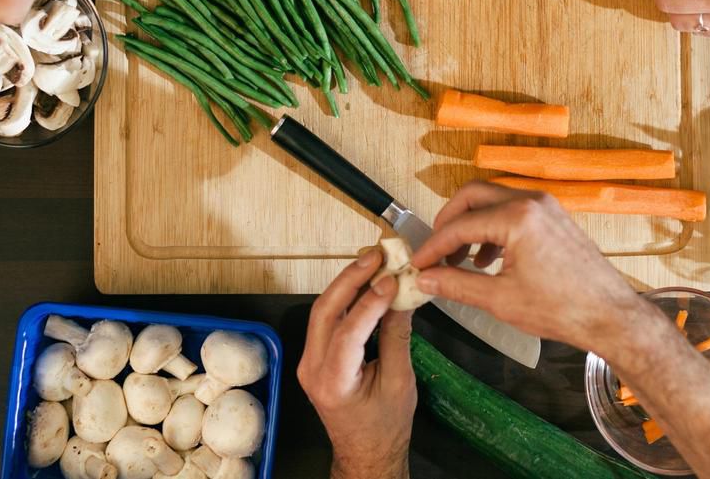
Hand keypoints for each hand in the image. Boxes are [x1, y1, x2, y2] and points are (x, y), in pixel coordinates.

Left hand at [298, 249, 414, 478]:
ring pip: (323, 312)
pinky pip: (327, 320)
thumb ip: (396, 338)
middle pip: (325, 311)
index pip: (348, 331)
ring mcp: (308, 362)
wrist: (366, 454)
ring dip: (347, 284)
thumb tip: (401, 296)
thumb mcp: (400, 384)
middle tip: (377, 255)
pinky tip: (365, 284)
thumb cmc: (385, 427)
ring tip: (373, 262)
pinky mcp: (315, 358)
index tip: (392, 278)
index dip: (370, 301)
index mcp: (333, 383)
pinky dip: (346, 299)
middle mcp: (311, 369)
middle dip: (350, 278)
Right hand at [411, 181, 640, 354]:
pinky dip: (492, 228)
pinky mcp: (553, 216)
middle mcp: (531, 201)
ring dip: (470, 225)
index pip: (459, 225)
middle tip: (434, 250)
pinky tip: (487, 260)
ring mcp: (545, 206)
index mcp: (517, 217)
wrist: (610, 315)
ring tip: (459, 261)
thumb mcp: (500, 299)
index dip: (433, 246)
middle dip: (448, 222)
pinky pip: (512, 210)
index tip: (418, 262)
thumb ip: (457, 285)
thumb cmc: (563, 308)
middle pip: (472, 196)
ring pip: (492, 200)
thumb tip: (427, 279)